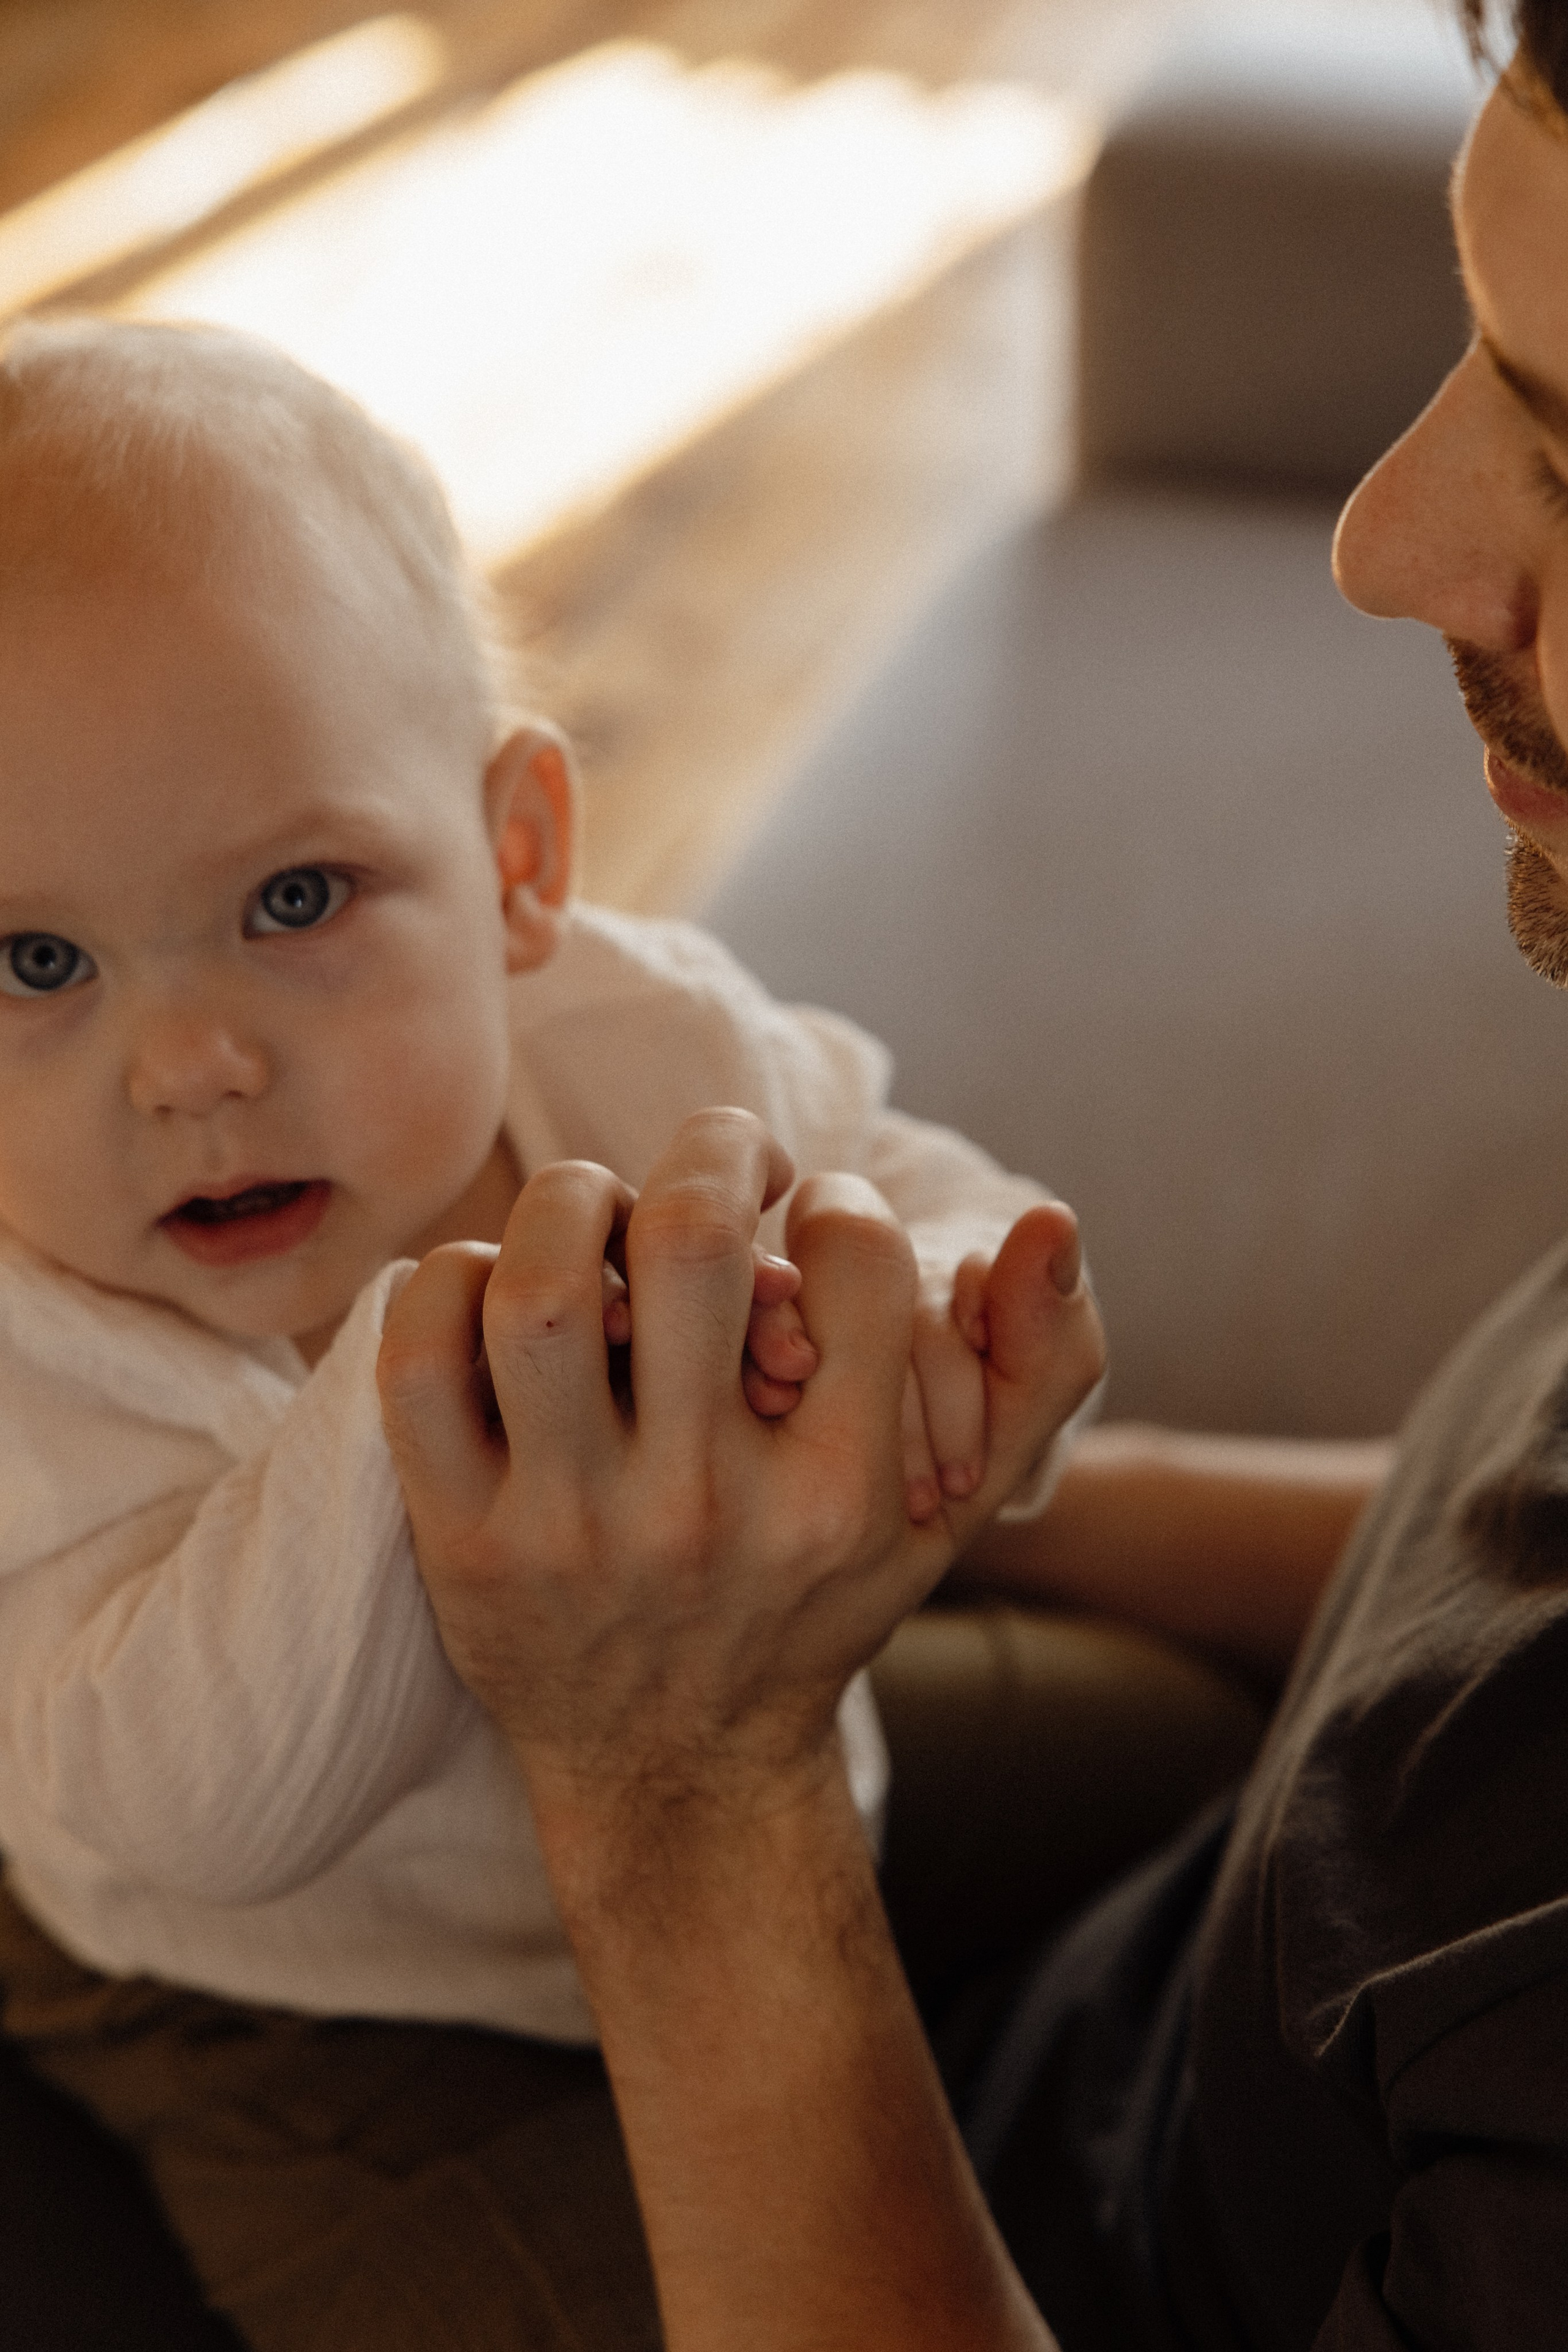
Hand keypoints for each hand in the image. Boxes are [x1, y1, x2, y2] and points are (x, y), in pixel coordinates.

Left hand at [378, 1111, 1101, 1832]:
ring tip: (604, 1219)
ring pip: (541, 1286)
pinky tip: (502, 1288)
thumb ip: (1041, 1366)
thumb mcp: (954, 1509)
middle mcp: (707, 1508)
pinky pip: (423, 1357)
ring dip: (570, 1204)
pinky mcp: (463, 1540)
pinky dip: (450, 1279)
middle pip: (691, 1239)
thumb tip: (1051, 1220)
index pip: (857, 1259)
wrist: (676, 1767)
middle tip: (715, 1172)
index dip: (837, 1199)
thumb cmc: (816, 1601)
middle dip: (706, 1154)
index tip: (815, 1222)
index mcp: (839, 1492)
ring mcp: (573, 1528)